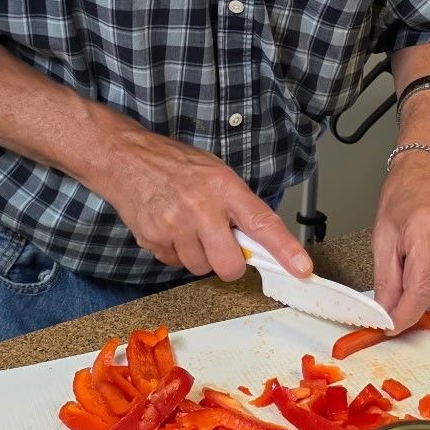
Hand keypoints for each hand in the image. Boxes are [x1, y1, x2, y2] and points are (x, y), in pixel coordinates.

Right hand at [98, 120, 311, 282]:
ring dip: (199, 256)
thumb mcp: (216, 173)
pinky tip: (170, 229)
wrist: (126, 159)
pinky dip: (176, 252)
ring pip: (200, 269)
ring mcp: (174, 227)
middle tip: (221, 247)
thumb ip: (238, 207)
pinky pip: (175, 264)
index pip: (262, 223)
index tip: (302, 268)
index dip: (285, 249)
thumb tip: (260, 242)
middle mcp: (201, 209)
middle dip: (229, 265)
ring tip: (188, 228)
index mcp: (224, 188)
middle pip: (228, 266)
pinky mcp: (153, 240)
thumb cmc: (176, 165)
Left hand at [372, 149, 429, 330]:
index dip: (406, 314)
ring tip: (414, 263)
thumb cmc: (405, 192)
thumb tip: (386, 311)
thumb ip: (386, 278)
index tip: (392, 325)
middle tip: (396, 294)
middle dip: (415, 303)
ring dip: (429, 290)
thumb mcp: (383, 235)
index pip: (422, 289)